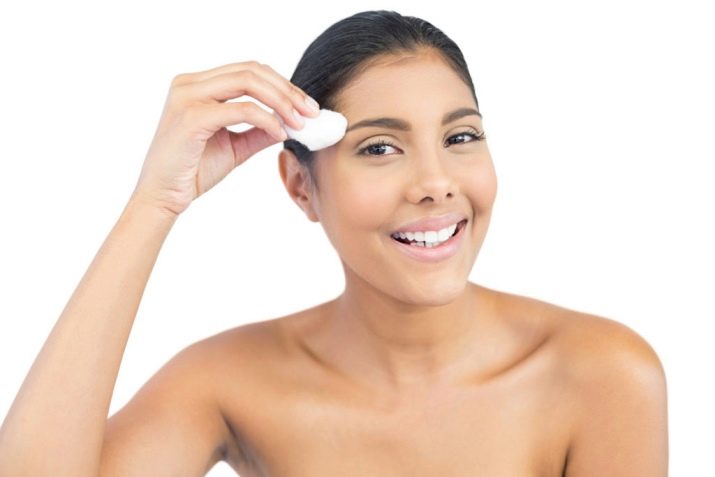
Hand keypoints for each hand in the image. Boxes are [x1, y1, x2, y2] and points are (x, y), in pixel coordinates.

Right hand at [130, 61, 319, 215]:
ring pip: (247, 82)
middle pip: (251, 71)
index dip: (283, 85)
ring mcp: (187, 96)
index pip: (249, 71)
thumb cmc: (193, 171)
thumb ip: (260, 130)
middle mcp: (190, 83)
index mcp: (198, 85)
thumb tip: (292, 122)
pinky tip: (280, 133)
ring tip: (300, 122)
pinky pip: (240, 109)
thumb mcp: (235, 146)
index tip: (307, 107)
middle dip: (288, 91)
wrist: (163, 196)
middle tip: (312, 113)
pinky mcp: (190, 117)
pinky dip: (266, 119)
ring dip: (281, 101)